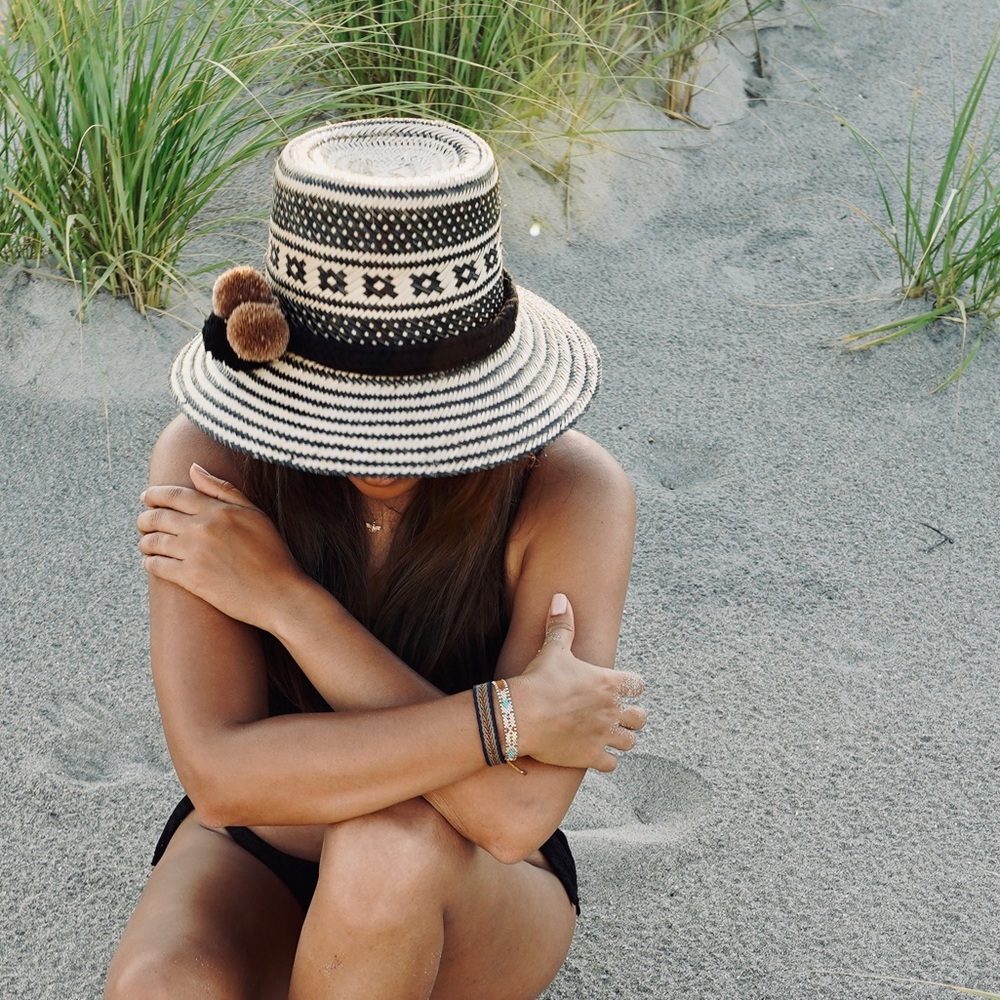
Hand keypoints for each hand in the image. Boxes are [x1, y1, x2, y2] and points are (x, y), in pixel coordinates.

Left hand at [137, 463, 305, 628]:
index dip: (155, 494)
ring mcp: (194, 554)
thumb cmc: (272, 553)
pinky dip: (149, 562)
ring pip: (153, 541)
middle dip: (144, 518)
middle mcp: (202, 528)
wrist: (279, 594)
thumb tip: (193, 468)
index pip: (174, 495)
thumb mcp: (255, 514)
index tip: (146, 497)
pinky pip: (156, 566)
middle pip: (157, 517)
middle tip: (143, 522)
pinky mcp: (190, 578)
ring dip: (145, 541)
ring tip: (147, 544)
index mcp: (217, 510)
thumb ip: (223, 489)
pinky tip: (152, 562)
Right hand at [514, 594, 645, 772]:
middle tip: (620, 715)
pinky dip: (606, 759)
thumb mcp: (553, 649)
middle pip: (640, 717)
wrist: (520, 715)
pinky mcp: (591, 757)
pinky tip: (596, 753)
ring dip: (622, 738)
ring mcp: (603, 735)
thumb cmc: (538, 680)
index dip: (631, 686)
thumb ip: (561, 625)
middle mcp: (612, 710)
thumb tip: (561, 598)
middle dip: (633, 716)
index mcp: (609, 683)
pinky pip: (612, 764)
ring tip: (611, 735)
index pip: (638, 685)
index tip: (621, 688)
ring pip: (630, 742)